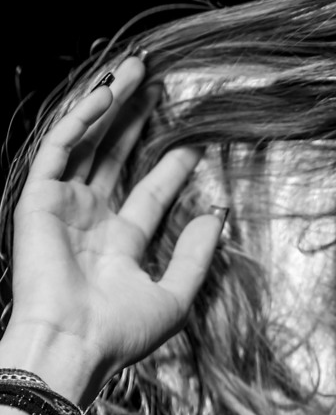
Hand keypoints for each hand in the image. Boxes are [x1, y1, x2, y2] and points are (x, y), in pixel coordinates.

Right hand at [6, 53, 224, 403]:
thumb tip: (217, 215)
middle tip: (163, 87)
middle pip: (117, 158)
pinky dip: (80, 120)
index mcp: (119, 245)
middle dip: (138, 121)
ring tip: (136, 72)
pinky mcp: (39, 198)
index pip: (150, 193)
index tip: (198, 140)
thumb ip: (195, 255)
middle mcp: (91, 220)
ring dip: (110, 106)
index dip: (172, 165)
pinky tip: (106, 96)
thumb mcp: (173, 295)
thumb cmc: (120, 332)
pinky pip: (59, 148)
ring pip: (89, 143)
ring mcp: (64, 206)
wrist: (75, 342)